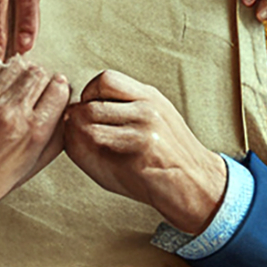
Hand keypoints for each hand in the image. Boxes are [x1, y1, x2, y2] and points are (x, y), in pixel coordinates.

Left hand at [0, 58, 75, 237]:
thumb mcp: (36, 161)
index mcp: (33, 129)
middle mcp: (6, 112)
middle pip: (34, 71)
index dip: (57, 86)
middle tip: (28, 87)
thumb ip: (57, 130)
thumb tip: (65, 101)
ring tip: (7, 87)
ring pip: (6, 65)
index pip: (58, 85)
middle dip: (35, 78)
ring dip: (11, 73)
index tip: (51, 88)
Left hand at [60, 69, 229, 234]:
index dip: (89, 96)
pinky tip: (106, 160)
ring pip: (89, 114)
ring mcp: (147, 121)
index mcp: (148, 97)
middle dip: (80, 117)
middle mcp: (148, 103)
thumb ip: (108, 118)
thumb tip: (69, 113)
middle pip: (93, 96)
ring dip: (82, 134)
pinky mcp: (143, 142)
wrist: (197, 187)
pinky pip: (97, 137)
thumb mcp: (139, 130)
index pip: (106, 78)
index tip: (90, 117)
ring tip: (95, 149)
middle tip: (87, 136)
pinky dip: (91, 149)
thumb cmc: (162, 163)